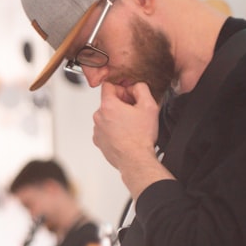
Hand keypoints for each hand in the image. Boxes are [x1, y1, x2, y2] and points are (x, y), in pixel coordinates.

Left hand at [93, 82, 171, 198]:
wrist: (135, 160)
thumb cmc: (140, 137)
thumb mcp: (149, 106)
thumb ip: (141, 88)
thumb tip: (135, 86)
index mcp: (108, 105)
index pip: (108, 85)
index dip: (121, 88)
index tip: (129, 96)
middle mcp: (98, 116)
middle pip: (108, 101)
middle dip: (121, 103)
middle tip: (134, 113)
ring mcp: (97, 130)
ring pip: (106, 116)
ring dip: (117, 117)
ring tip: (130, 126)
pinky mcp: (98, 140)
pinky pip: (105, 129)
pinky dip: (113, 129)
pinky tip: (125, 134)